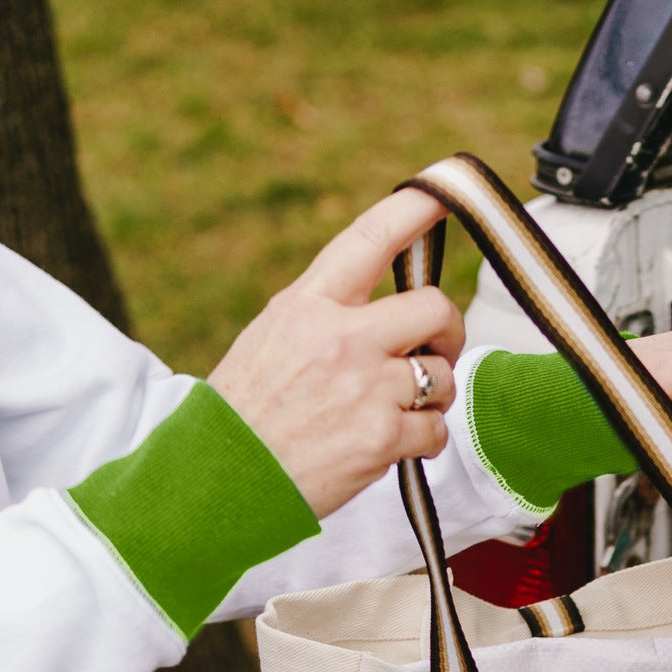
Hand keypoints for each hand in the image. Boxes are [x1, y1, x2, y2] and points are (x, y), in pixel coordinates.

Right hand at [209, 189, 460, 517]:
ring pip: (442, 376)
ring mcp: (366, 389)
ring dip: (433, 396)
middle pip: (435, 308)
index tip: (444, 191)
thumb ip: (325, 314)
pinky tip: (397, 445)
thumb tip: (383, 302)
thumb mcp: (272, 337)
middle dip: (448, 331)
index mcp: (308, 305)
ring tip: (399, 411)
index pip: (370, 240)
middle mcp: (342, 339)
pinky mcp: (382, 439)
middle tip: (437, 351)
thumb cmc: (246, 413)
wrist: (223, 480)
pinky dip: (426, 440)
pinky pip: (436, 429)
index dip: (414, 210)